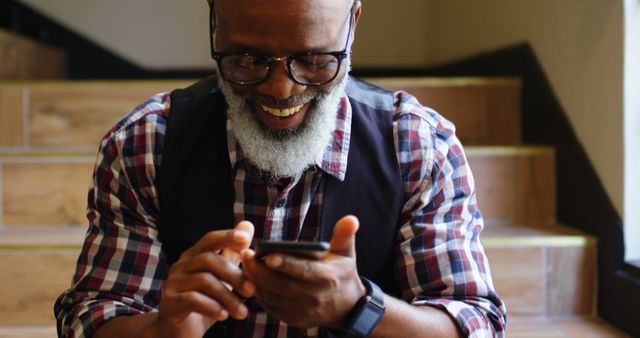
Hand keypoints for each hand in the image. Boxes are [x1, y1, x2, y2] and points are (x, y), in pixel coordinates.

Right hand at [150, 221, 255, 337]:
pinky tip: (224, 316)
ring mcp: (173, 283)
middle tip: (252, 291)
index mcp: (193, 256)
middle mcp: (180, 266)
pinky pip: (192, 299)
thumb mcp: (221, 278)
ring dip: (228, 297)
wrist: (178, 332)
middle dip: (234, 274)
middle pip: (208, 260)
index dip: (227, 236)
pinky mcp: (170, 302)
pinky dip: (212, 307)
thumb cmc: (203, 302)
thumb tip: (247, 224)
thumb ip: (232, 254)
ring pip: (204, 281)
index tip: (246, 238)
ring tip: (243, 313)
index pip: (209, 239)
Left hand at [243, 215, 365, 328]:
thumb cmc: (342, 273)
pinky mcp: (294, 320)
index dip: (285, 263)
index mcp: (328, 278)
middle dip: (260, 271)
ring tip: (247, 264)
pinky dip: (260, 293)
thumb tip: (351, 219)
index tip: (267, 255)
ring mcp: (304, 311)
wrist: (346, 307)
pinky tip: (253, 279)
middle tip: (246, 255)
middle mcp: (315, 298)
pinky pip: (271, 307)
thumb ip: (345, 235)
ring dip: (256, 281)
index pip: (303, 271)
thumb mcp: (346, 253)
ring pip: (272, 297)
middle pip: (281, 285)